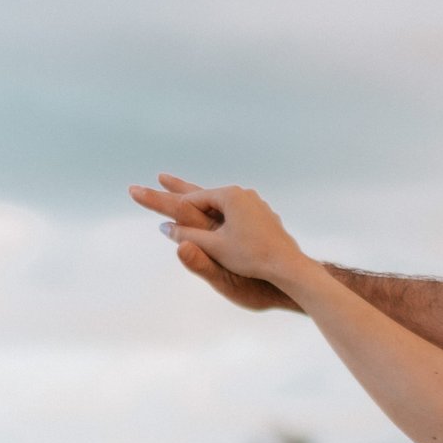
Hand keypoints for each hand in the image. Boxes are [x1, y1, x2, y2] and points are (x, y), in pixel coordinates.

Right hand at [129, 175, 313, 307]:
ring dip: (203, 204)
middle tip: (161, 176)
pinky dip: (221, 214)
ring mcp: (255, 204)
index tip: (154, 206)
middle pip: (206, 195)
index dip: (171, 205)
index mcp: (229, 196)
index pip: (193, 199)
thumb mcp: (214, 247)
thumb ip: (187, 237)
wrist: (288, 266)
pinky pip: (235, 212)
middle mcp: (243, 194)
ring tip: (188, 199)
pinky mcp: (262, 216)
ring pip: (221, 204)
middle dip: (182, 189)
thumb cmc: (252, 257)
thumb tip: (164, 227)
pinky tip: (218, 218)